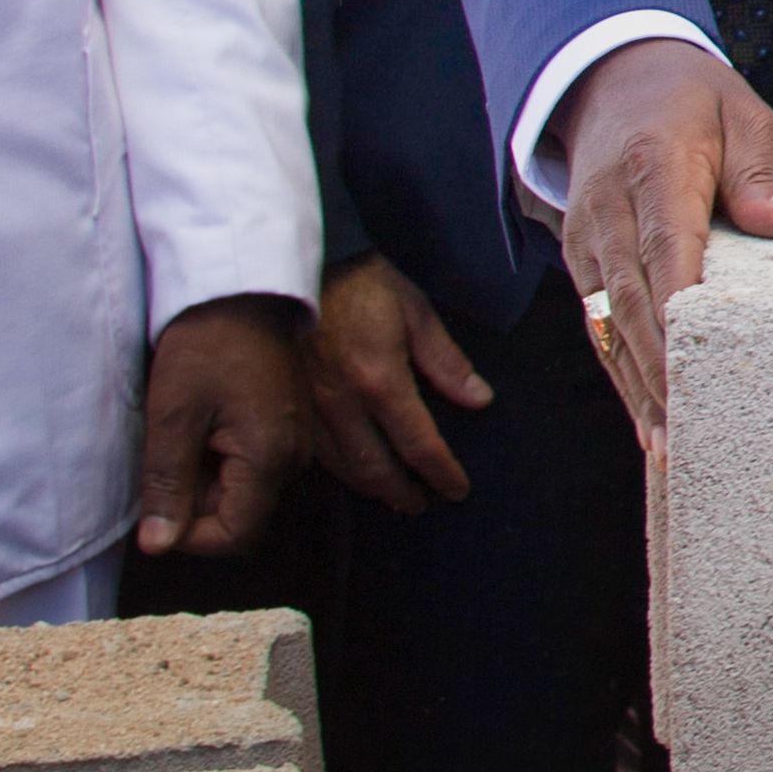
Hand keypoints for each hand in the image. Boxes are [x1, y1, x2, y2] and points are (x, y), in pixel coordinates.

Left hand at [135, 295, 312, 560]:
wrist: (244, 286)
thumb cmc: (206, 343)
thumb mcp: (174, 414)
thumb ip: (167, 485)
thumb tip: (158, 546)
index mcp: (270, 459)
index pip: (233, 536)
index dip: (188, 534)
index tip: (155, 505)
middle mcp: (294, 459)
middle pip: (240, 514)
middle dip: (194, 500)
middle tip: (164, 455)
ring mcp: (296, 441)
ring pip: (244, 489)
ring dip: (205, 477)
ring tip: (181, 432)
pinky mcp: (289, 424)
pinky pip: (254, 462)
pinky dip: (221, 455)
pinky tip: (202, 421)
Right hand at [305, 253, 494, 513]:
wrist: (304, 267)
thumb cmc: (367, 286)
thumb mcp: (417, 314)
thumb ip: (447, 363)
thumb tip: (479, 400)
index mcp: (380, 382)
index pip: (418, 445)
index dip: (441, 473)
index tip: (457, 490)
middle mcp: (343, 405)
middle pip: (376, 469)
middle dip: (403, 493)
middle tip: (424, 504)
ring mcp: (313, 408)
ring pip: (343, 468)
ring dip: (372, 489)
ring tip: (395, 497)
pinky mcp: (293, 405)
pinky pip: (318, 453)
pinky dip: (342, 471)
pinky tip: (356, 473)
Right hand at [553, 40, 772, 445]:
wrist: (613, 75)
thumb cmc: (693, 101)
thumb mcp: (741, 115)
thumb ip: (760, 176)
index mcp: (654, 168)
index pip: (666, 251)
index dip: (679, 316)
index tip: (701, 369)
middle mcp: (609, 209)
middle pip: (631, 302)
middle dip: (656, 374)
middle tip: (685, 437)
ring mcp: (586, 235)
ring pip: (607, 323)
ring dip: (634, 386)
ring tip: (667, 448)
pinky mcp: (580, 255)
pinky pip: (597, 320)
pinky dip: (621, 369)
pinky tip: (646, 416)